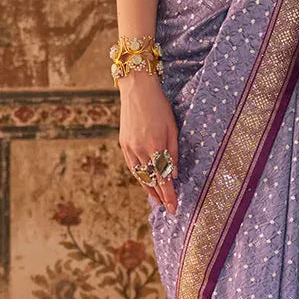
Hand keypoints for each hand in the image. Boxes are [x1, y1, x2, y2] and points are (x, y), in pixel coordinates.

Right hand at [118, 73, 178, 214]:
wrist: (137, 90)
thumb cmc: (159, 106)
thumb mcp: (173, 128)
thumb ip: (173, 152)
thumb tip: (174, 174)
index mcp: (156, 146)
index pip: (163, 178)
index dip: (169, 195)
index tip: (174, 208)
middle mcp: (141, 150)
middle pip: (151, 180)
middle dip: (160, 196)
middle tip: (167, 209)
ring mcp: (130, 148)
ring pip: (140, 175)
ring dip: (149, 189)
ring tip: (157, 200)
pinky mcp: (124, 144)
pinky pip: (132, 166)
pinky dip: (139, 177)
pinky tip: (145, 182)